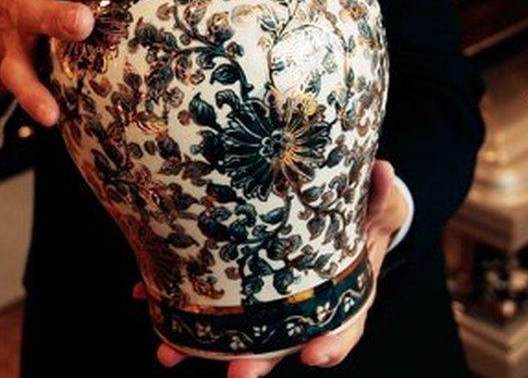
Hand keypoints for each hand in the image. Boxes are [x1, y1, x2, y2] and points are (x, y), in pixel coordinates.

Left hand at [133, 160, 408, 376]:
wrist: (344, 212)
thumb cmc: (363, 216)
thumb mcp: (379, 205)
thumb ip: (381, 194)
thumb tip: (384, 170)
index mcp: (342, 293)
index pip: (342, 327)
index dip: (330, 345)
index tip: (313, 356)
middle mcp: (300, 304)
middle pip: (278, 342)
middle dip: (254, 362)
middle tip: (234, 375)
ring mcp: (266, 297)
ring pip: (236, 329)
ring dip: (200, 341)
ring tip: (170, 352)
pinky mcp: (238, 280)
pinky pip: (208, 295)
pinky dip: (175, 296)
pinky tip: (143, 294)